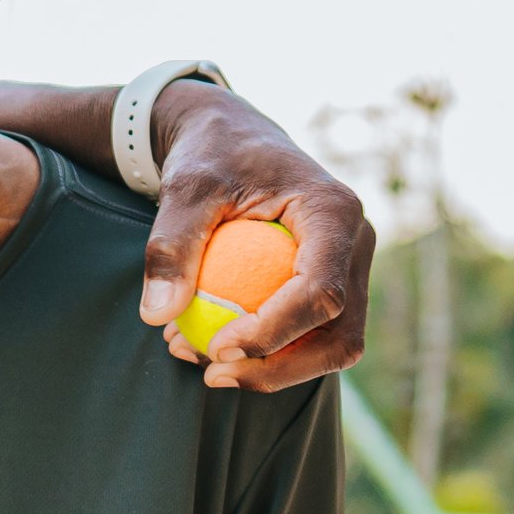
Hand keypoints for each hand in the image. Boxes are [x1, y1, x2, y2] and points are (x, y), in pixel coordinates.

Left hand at [137, 83, 373, 390]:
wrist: (231, 138)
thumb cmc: (211, 155)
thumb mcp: (184, 188)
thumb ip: (171, 245)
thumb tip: (157, 314)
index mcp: (334, 212)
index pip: (321, 290)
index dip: (274, 331)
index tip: (217, 348)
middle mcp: (356, 243)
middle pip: (340, 333)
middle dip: (279, 368)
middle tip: (211, 375)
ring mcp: (349, 269)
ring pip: (332, 345)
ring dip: (272, 370)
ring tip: (201, 363)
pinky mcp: (331, 286)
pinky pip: (311, 337)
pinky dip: (267, 355)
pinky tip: (209, 348)